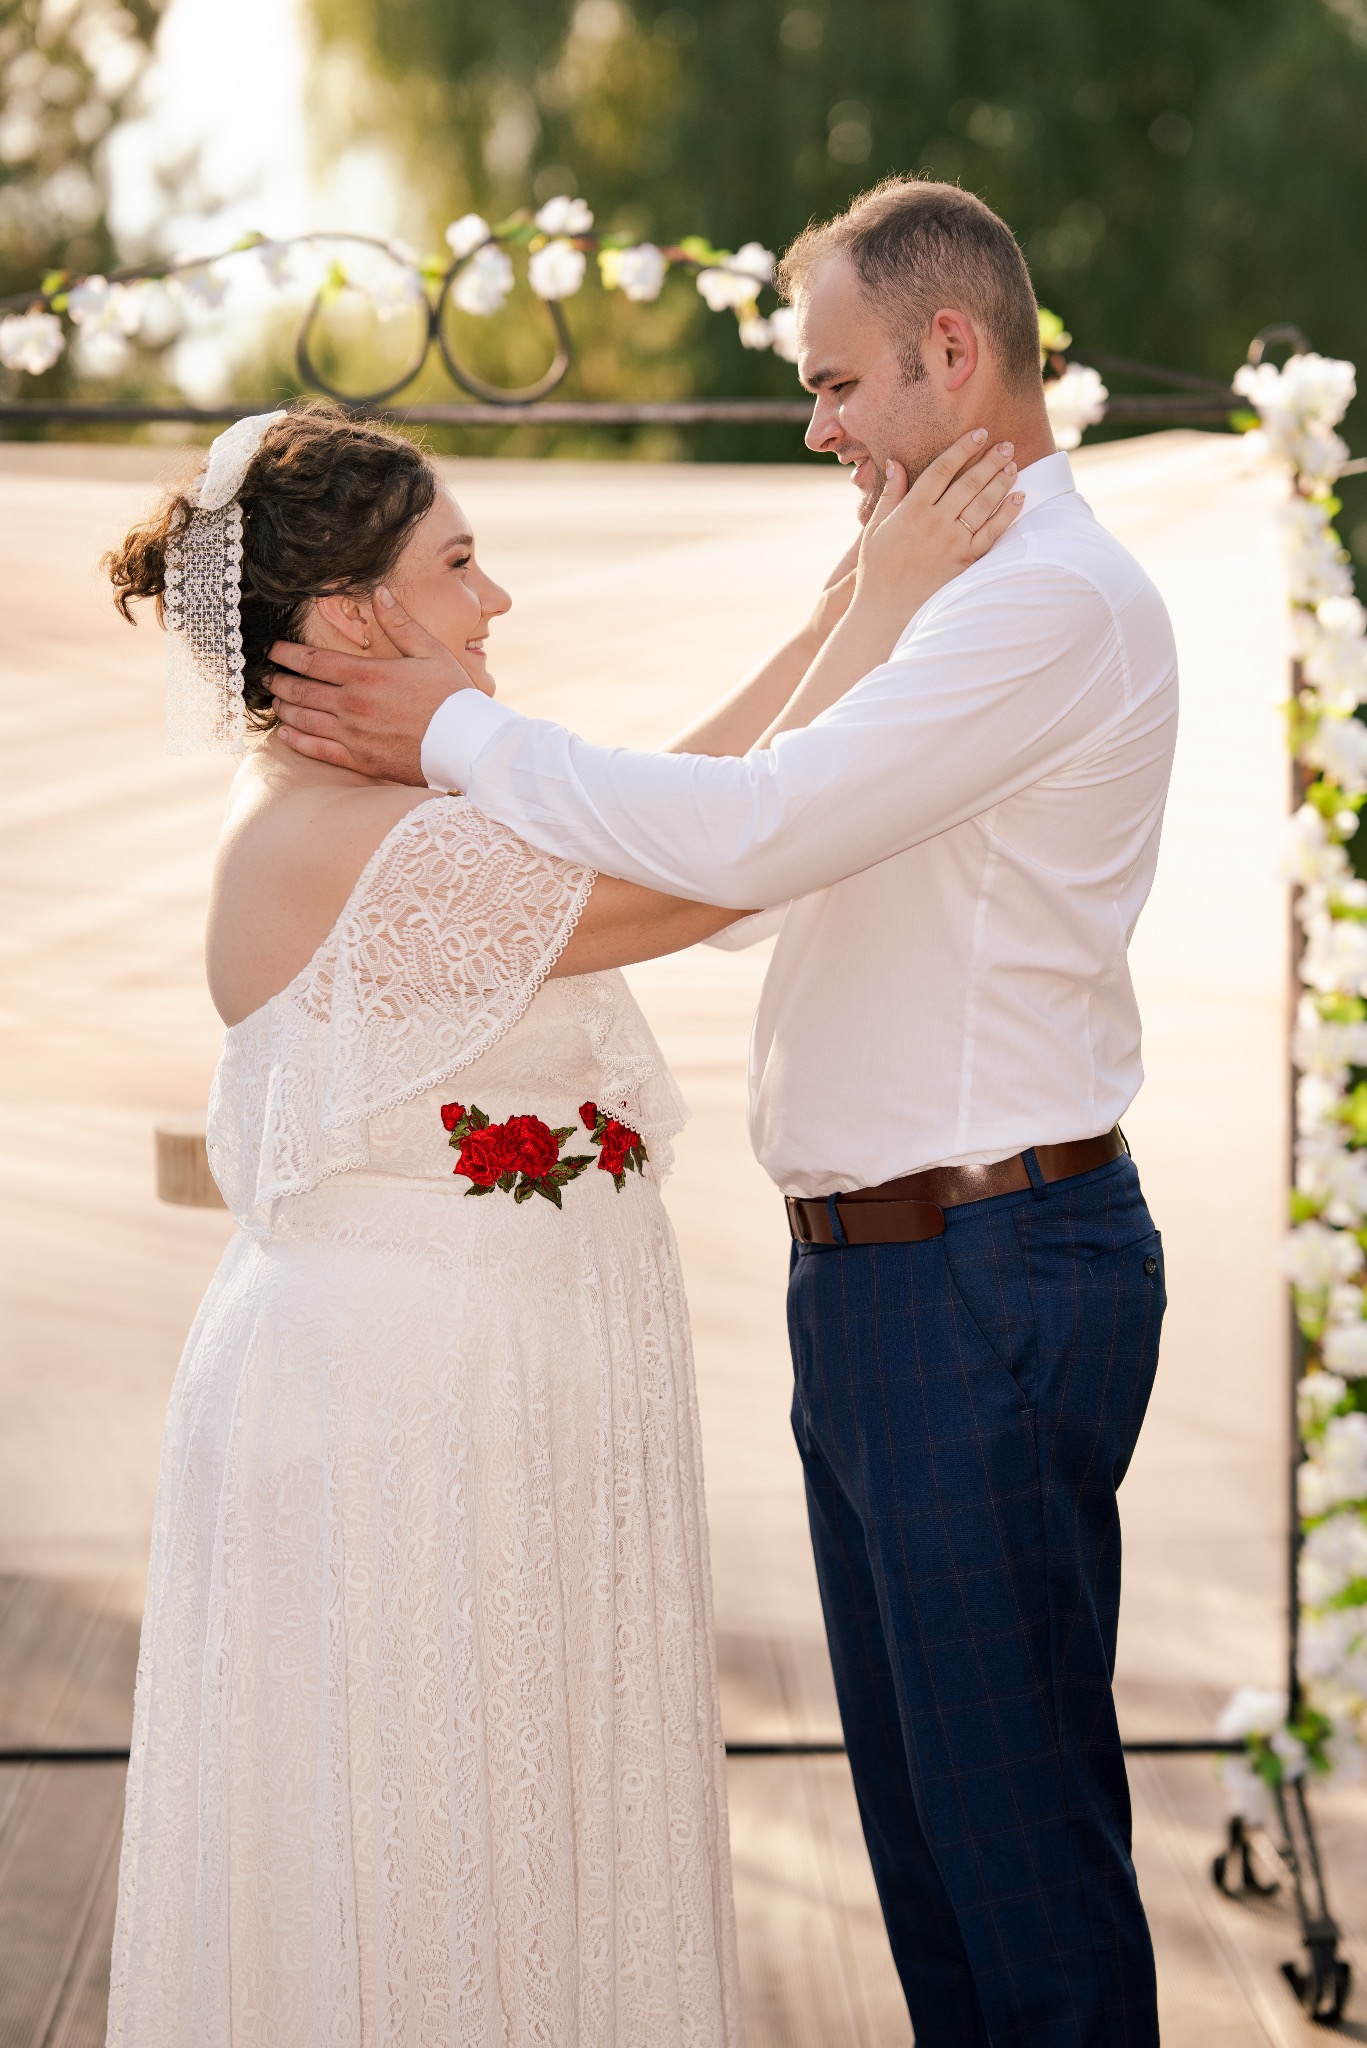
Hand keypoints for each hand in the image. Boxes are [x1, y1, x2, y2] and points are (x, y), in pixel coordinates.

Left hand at [269, 586, 477, 781]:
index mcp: (367, 675)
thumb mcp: (430, 651)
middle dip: (279, 681)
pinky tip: (286, 734)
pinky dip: (297, 741)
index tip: (273, 650)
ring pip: (305, 720)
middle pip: (302, 691)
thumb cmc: (452, 696)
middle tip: (265, 677)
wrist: (467, 744)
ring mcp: (354, 735)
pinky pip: (318, 751)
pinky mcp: (360, 760)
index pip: (313, 662)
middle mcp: (354, 705)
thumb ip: (400, 623)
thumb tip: (380, 592)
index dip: (287, 654)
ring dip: (285, 709)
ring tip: (275, 701)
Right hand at [853, 430, 1023, 619]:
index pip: (942, 469)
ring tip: (1014, 465)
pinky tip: (1018, 498)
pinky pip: (991, 533)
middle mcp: (934, 522)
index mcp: (911, 510)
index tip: (979, 434)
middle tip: (1006, 444)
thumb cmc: (878, 571)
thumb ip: (889, 495)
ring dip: (1002, 482)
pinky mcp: (965, 562)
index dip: (963, 448)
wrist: (885, 612)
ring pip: (983, 504)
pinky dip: (1007, 514)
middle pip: (968, 483)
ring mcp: (952, 542)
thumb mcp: (875, 529)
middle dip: (990, 460)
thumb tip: (895, 462)